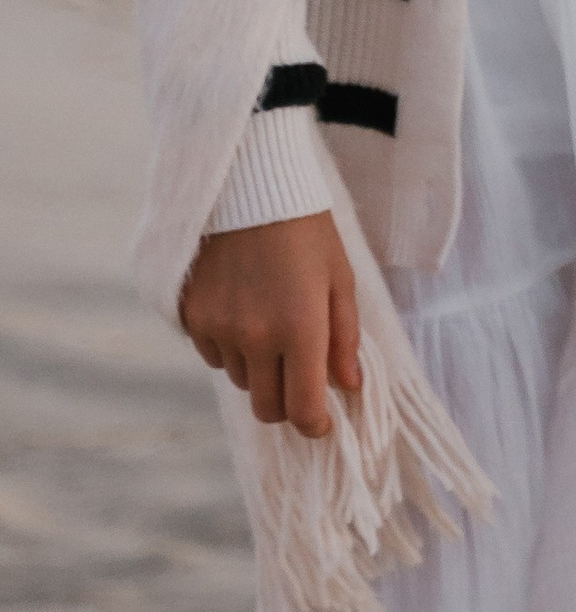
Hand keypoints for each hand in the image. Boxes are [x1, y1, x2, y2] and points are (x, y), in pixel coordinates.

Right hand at [179, 212, 359, 439]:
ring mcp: (218, 328)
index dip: (315, 425)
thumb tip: (349, 386)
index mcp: (301, 329)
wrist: (248, 186)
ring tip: (271, 327)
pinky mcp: (191, 315)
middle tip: (300, 382)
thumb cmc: (306, 232)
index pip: (303, 409)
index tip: (322, 422)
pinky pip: (212, 353)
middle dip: (286, 403)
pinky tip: (242, 311)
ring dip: (258, 369)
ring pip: (240, 379)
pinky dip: (230, 346)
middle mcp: (255, 337)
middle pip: (266, 406)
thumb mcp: (340, 280)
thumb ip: (344, 339)